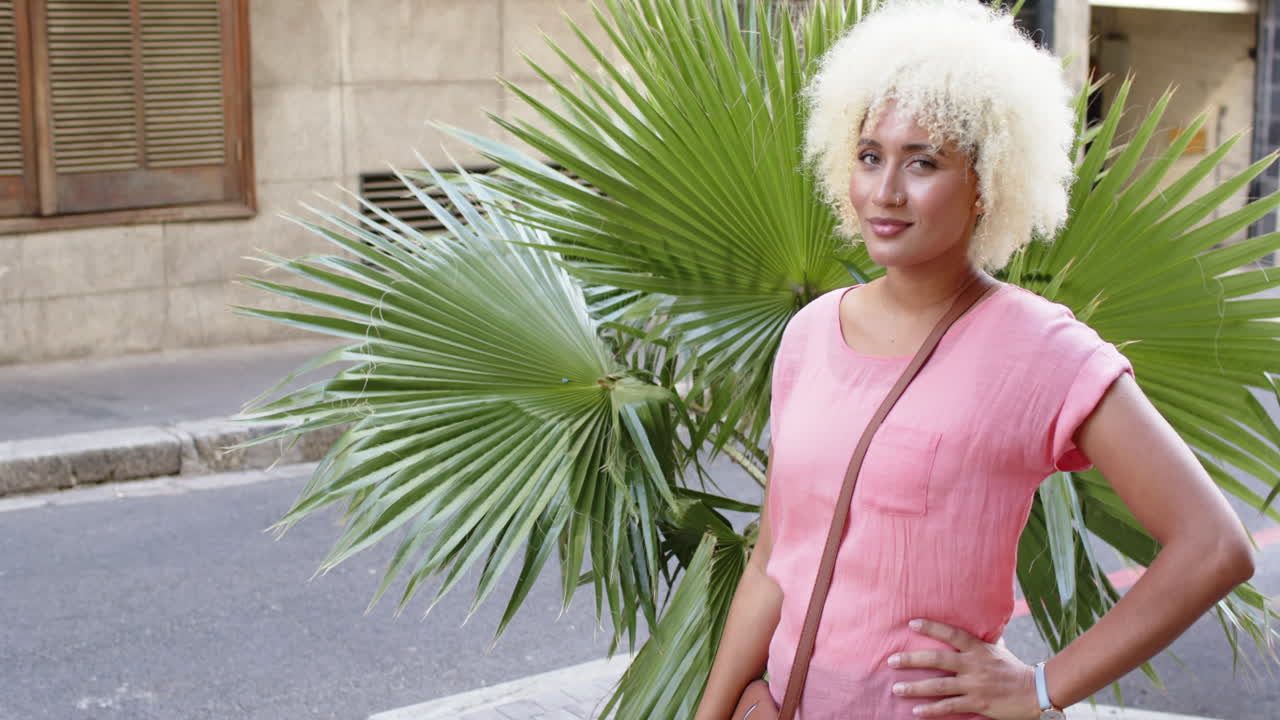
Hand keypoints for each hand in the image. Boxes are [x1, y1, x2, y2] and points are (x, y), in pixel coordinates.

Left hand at [886, 618, 1041, 718]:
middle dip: (912, 660)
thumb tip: (975, 621)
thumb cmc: (1013, 669)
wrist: (1034, 692)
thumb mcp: (997, 649)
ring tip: (896, 689)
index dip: (932, 627)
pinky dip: (931, 710)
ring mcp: (974, 685)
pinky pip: (949, 707)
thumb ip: (981, 639)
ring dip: (915, 688)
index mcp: (978, 648)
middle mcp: (973, 665)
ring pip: (939, 686)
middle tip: (892, 660)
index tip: (911, 623)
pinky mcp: (977, 704)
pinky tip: (916, 712)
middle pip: (938, 660)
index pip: (952, 633)